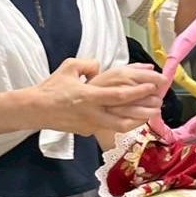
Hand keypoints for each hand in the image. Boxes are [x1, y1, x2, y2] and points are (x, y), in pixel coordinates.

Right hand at [38, 58, 167, 136]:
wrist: (35, 110)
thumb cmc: (51, 87)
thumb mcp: (68, 68)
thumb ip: (87, 65)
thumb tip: (100, 66)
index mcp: (88, 96)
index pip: (119, 95)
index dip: (138, 92)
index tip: (153, 87)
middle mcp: (92, 113)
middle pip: (124, 116)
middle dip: (144, 110)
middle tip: (159, 104)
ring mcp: (91, 125)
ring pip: (120, 127)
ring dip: (138, 121)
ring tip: (151, 114)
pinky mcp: (88, 131)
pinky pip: (109, 127)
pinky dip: (123, 122)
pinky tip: (133, 117)